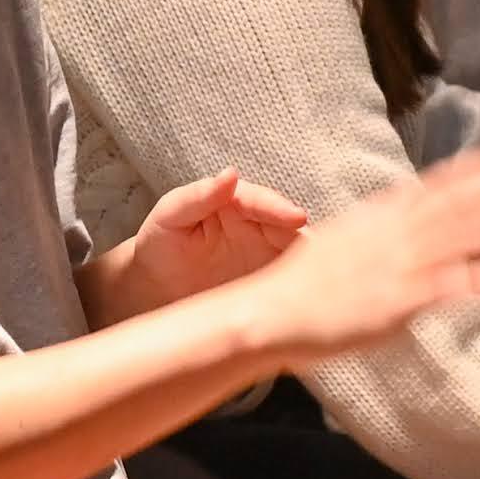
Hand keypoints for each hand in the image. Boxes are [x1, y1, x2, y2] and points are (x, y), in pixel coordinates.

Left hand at [95, 167, 310, 316]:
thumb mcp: (170, 217)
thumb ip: (198, 196)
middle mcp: (263, 228)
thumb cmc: (161, 246)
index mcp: (239, 204)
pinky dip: (305, 295)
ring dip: (314, 267)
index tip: (297, 217)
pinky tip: (311, 304)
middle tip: (324, 251)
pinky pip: (295, 289)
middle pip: (294, 231)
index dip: (280, 209)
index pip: (265, 203)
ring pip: (301, 259)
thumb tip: (231, 174)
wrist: (153, 290)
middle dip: (309, 239)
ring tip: (325, 280)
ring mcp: (271, 258)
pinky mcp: (274, 289)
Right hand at [229, 137, 479, 360]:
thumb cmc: (309, 284)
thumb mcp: (352, 240)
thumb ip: (391, 229)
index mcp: (385, 216)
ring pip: (459, 239)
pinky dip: (471, 280)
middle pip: (461, 205)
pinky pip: (438, 290)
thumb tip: (421, 217)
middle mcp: (396, 234)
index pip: (445, 184)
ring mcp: (396, 267)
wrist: (269, 312)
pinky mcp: (393, 304)